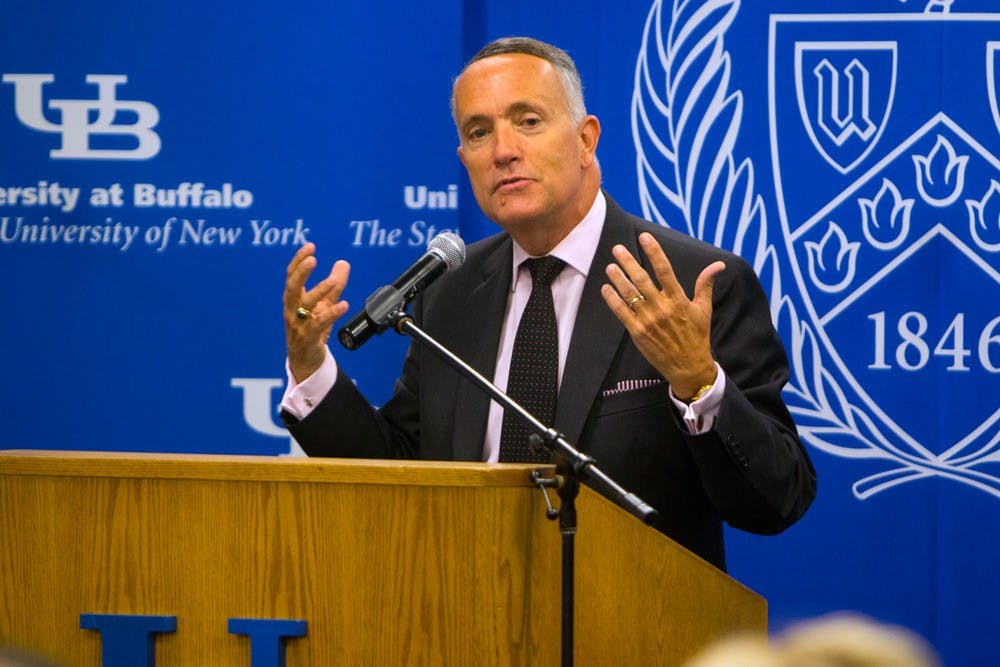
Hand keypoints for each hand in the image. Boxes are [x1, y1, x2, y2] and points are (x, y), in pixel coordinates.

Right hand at [283, 243, 350, 382]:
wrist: (305, 360)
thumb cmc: (312, 329)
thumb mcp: (324, 304)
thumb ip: (334, 284)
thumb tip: (343, 263)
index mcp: (293, 299)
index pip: (291, 275)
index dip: (298, 260)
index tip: (310, 246)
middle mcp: (292, 309)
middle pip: (292, 287)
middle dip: (301, 272)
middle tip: (312, 260)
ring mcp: (298, 324)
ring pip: (304, 305)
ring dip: (319, 291)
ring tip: (334, 281)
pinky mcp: (308, 337)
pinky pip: (319, 324)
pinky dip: (331, 314)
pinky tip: (343, 305)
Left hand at [600, 232, 724, 398]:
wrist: (688, 366)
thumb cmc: (697, 336)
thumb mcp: (704, 309)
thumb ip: (705, 284)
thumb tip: (718, 265)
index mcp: (678, 300)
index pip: (665, 270)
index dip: (654, 252)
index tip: (644, 237)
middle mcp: (662, 308)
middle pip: (641, 279)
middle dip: (628, 262)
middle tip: (617, 248)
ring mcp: (648, 320)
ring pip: (629, 294)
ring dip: (618, 278)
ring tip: (610, 266)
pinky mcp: (637, 332)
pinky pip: (621, 312)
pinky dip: (612, 299)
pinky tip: (606, 288)